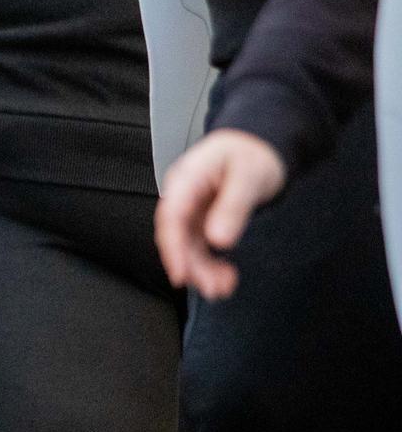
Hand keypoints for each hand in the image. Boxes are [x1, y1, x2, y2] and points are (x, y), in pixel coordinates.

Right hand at [154, 128, 287, 300]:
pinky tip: (224, 274)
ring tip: (222, 287)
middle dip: (192, 265)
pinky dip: (210, 262)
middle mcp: (184, 194)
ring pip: (187, 245)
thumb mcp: (248, 177)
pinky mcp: (201, 218)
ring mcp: (191, 207)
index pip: (171, 217)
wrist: (260, 144)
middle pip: (177, 236)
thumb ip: (232, 207)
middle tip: (213, 287)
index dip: (173, 248)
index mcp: (188, 178)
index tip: (182, 273)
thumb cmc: (252, 152)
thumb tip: (218, 239)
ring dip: (202, 269)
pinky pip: (199, 244)